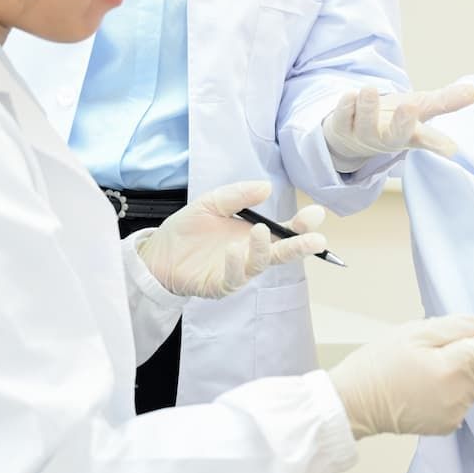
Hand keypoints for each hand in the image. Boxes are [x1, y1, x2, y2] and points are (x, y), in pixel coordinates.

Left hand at [133, 181, 325, 298]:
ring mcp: (237, 271)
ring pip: (260, 265)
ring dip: (264, 249)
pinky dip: (236, 264)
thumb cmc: (188, 230)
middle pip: (282, 252)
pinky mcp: (219, 285)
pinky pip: (233, 278)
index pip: (285, 230)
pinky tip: (232, 250)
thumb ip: (238, 195)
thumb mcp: (211, 202)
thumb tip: (267, 187)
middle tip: (316, 240)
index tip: (316, 213)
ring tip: (261, 230)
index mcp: (254, 233)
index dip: (301, 224)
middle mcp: (250, 253)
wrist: (157, 253)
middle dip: (301, 246)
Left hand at [321, 83, 473, 172]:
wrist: (351, 136)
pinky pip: (341, 116)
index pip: (425, 139)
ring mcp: (361, 133)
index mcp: (408, 136)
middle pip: (395, 135)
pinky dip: (345, 105)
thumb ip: (445, 101)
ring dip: (367, 107)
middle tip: (411, 108)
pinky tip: (349, 94)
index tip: (451, 148)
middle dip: (402, 123)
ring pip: (365, 123)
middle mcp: (385, 138)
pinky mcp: (340, 126)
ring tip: (369, 89)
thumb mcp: (419, 108)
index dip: (437, 143)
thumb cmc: (391, 120)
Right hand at [327, 311, 473, 438]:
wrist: (352, 403)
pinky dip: (464, 382)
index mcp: (454, 367)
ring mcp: (456, 413)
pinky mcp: (448, 424)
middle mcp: (461, 395)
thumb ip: (460, 326)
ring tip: (448, 352)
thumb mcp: (416, 332)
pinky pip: (468, 397)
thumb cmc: (378, 363)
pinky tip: (440, 373)